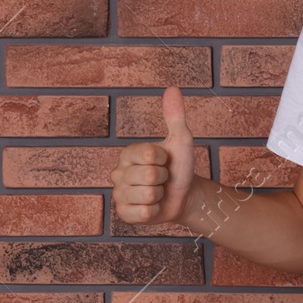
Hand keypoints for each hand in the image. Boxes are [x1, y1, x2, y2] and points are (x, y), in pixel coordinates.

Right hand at [110, 85, 197, 224]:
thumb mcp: (180, 140)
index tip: (164, 160)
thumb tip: (172, 88)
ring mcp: (119, 194)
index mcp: (127, 153)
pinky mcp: (124, 214)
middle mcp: (118, 173)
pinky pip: (142, 213)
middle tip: (162, 178)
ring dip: (159, 195)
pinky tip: (152, 206)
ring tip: (158, 191)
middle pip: (148, 176)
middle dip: (163, 178)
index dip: (164, 159)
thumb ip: (174, 116)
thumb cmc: (179, 166)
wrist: (185, 195)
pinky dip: (154, 211)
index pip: (149, 155)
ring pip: (147, 195)